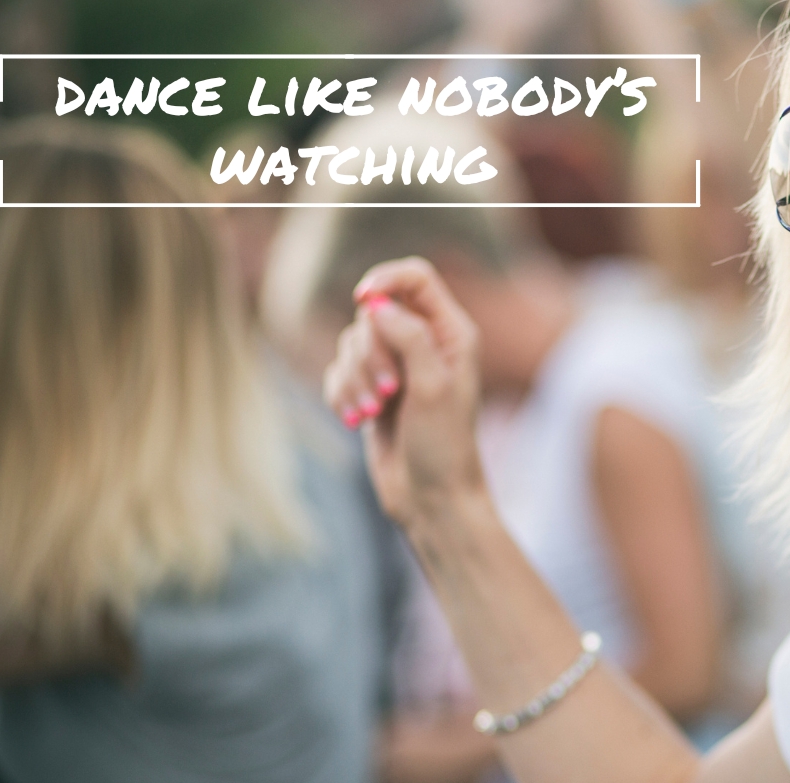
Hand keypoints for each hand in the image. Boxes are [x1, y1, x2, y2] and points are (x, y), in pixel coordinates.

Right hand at [323, 257, 486, 524]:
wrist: (431, 497)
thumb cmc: (444, 445)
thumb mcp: (433, 386)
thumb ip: (408, 337)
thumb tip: (375, 303)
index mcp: (452, 333)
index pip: (416, 278)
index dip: (385, 279)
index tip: (362, 298)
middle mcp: (424, 343)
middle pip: (375, 313)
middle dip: (370, 353)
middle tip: (389, 393)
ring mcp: (395, 367)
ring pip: (351, 343)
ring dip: (354, 379)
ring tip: (373, 414)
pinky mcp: (370, 389)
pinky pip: (337, 371)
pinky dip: (341, 393)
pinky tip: (356, 421)